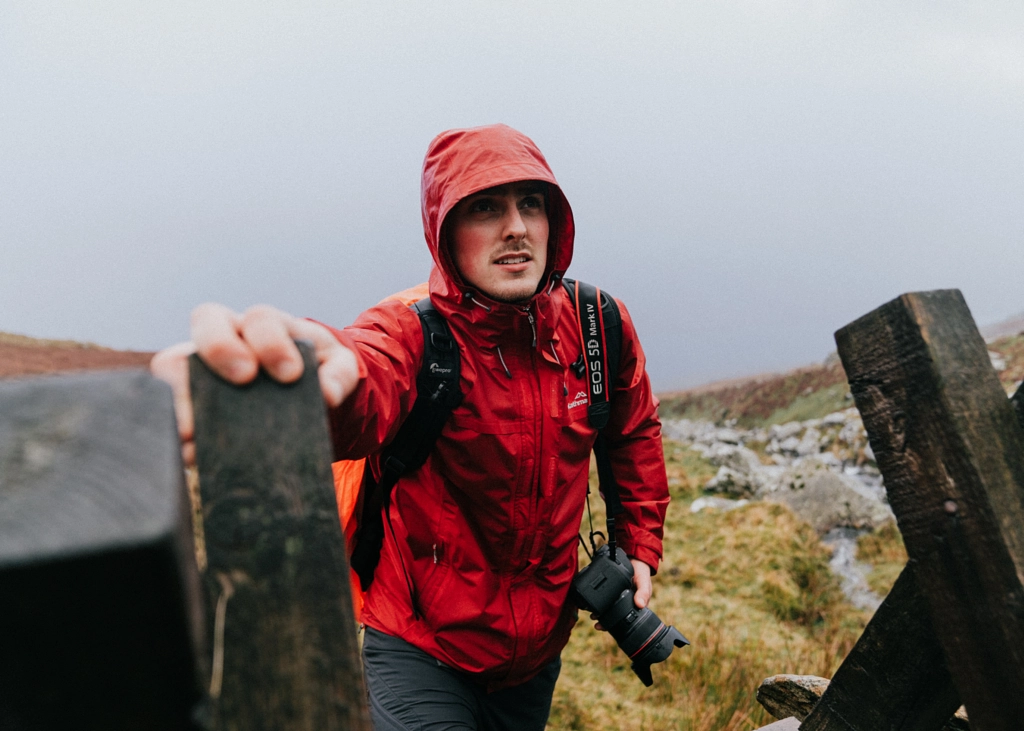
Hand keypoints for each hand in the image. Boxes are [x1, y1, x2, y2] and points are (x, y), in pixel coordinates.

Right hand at [150, 303, 358, 465]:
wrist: (299, 392)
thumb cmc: (315, 370)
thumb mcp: (337, 367)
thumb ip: (340, 374)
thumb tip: (326, 393)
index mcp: (264, 324)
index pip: (260, 319)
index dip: (272, 343)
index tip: (292, 375)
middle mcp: (225, 334)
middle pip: (207, 321)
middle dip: (223, 347)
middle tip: (245, 380)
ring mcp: (198, 363)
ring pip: (172, 362)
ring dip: (181, 392)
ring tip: (196, 430)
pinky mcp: (182, 396)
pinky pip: (165, 405)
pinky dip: (173, 427)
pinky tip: (190, 452)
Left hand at [590, 558, 654, 630]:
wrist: (635, 560)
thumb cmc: (642, 573)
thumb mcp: (644, 582)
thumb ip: (643, 592)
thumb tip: (640, 605)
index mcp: (634, 606)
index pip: (623, 620)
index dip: (613, 625)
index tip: (602, 627)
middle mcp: (625, 603)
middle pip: (612, 616)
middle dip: (603, 620)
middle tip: (595, 621)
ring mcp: (617, 597)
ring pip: (607, 608)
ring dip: (599, 612)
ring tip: (592, 614)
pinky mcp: (611, 589)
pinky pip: (604, 597)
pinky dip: (597, 600)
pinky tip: (592, 602)